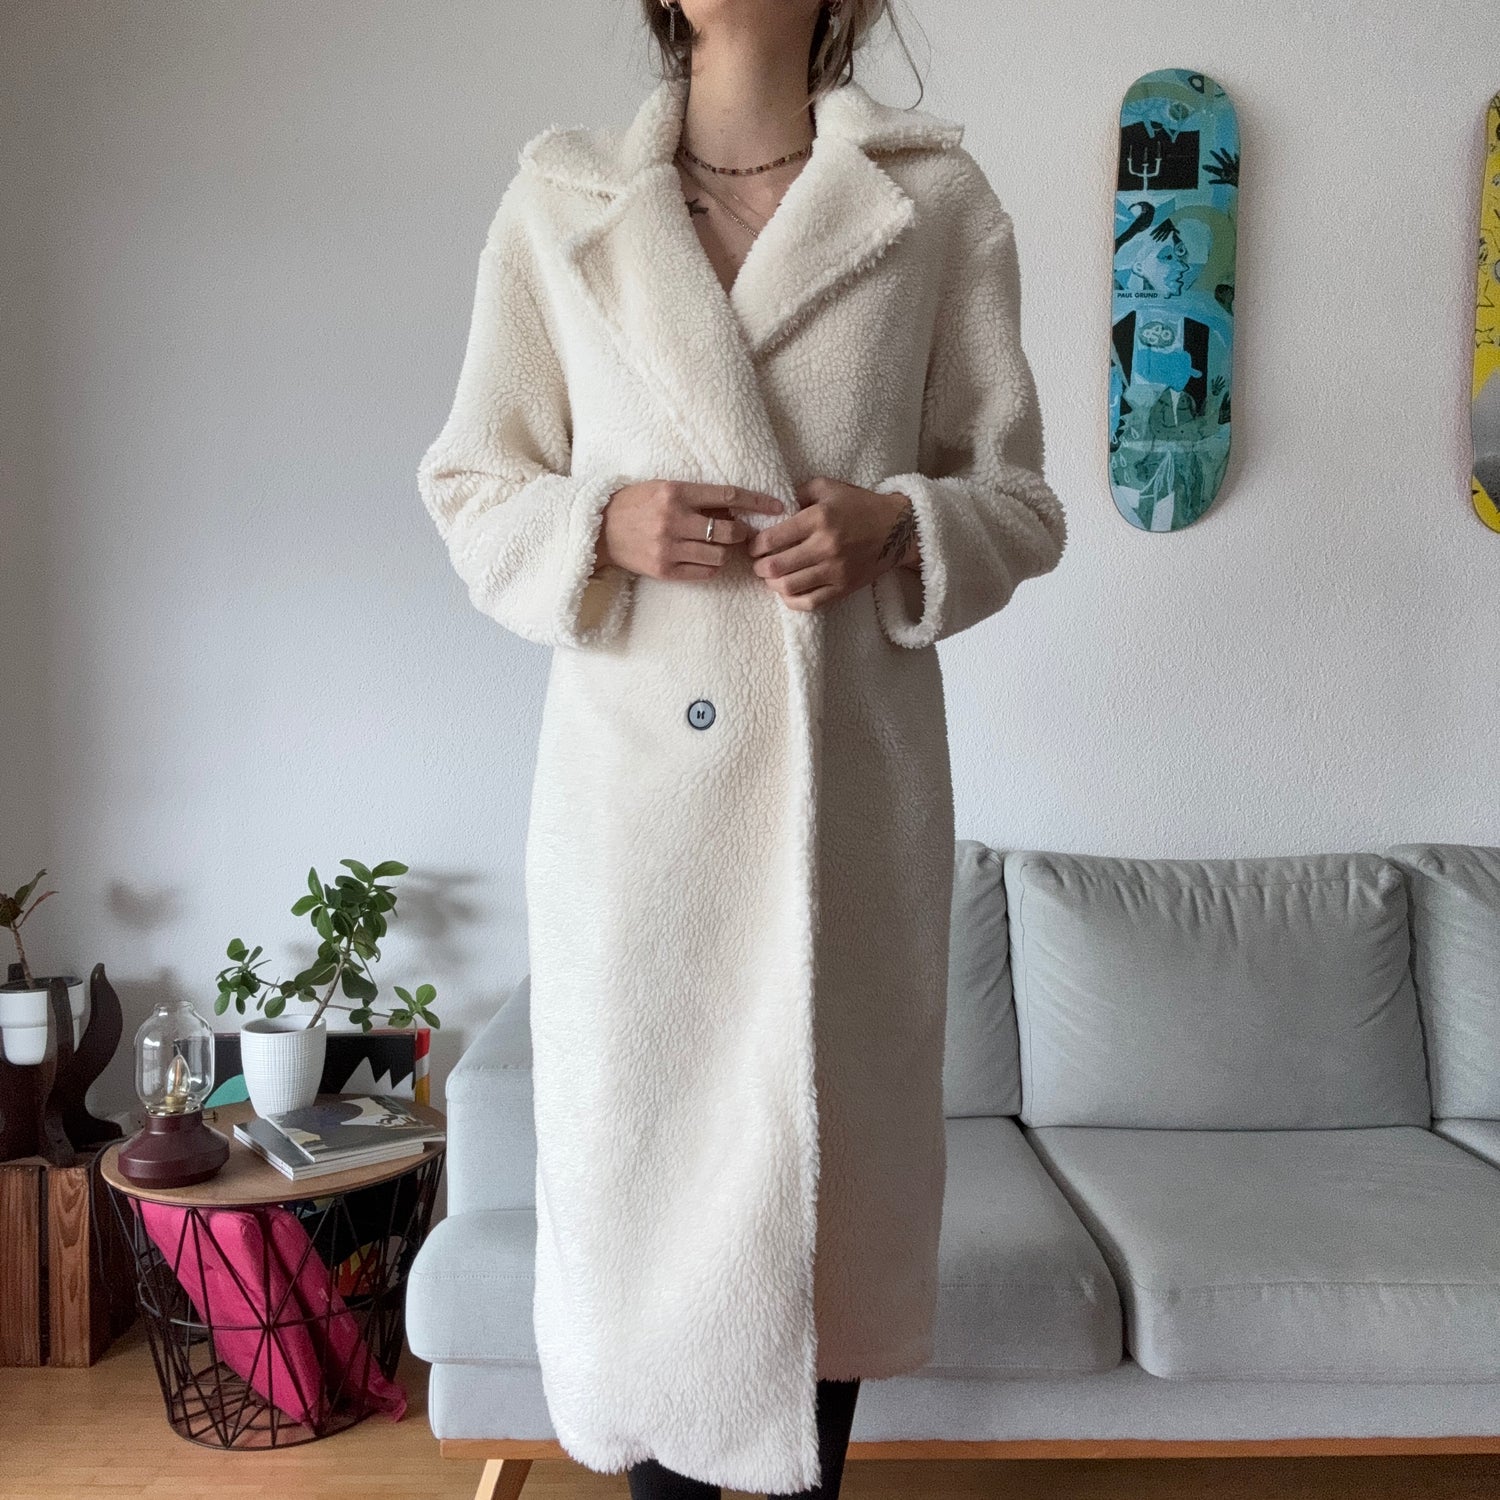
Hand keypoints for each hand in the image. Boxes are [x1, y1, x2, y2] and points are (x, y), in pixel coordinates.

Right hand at [594, 481, 784, 580]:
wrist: (598, 529)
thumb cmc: (635, 504)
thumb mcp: (665, 488)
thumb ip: (698, 497)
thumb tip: (736, 507)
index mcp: (676, 493)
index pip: (729, 495)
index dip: (758, 502)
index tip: (778, 506)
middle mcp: (674, 519)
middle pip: (729, 530)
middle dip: (742, 532)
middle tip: (743, 533)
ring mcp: (669, 547)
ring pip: (720, 556)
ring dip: (726, 552)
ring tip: (719, 547)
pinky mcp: (664, 570)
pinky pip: (705, 573)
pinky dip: (711, 568)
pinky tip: (705, 560)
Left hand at [745, 477, 919, 612]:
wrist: (898, 529)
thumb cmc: (859, 505)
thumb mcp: (828, 488)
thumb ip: (798, 492)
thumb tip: (771, 506)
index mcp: (818, 519)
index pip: (773, 538)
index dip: (755, 545)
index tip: (753, 545)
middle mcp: (826, 546)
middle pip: (776, 566)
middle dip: (759, 567)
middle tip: (758, 563)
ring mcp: (835, 570)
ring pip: (789, 587)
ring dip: (772, 584)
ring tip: (771, 577)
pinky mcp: (843, 587)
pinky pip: (810, 602)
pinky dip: (792, 600)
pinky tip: (787, 591)